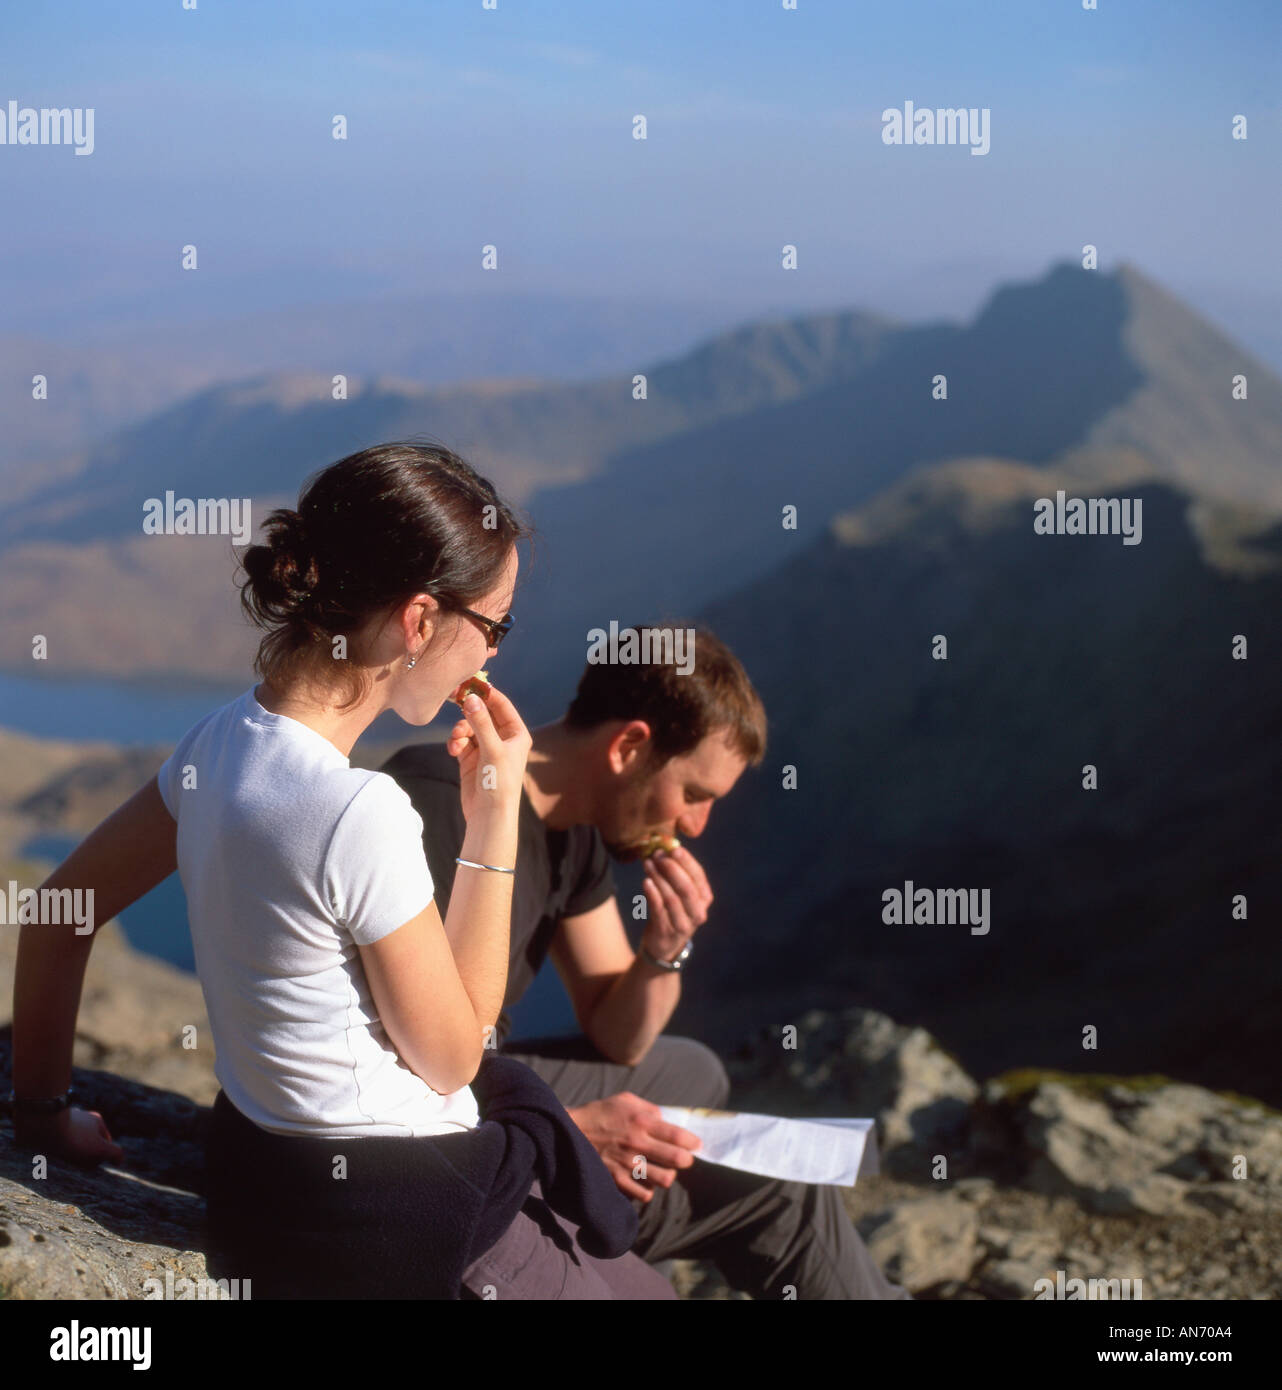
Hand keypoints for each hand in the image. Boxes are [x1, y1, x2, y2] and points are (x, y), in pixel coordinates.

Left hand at [15, 1105, 124, 1167]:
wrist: (43, 1124)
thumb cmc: (74, 1138)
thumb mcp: (100, 1148)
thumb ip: (114, 1153)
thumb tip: (119, 1160)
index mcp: (96, 1120)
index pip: (105, 1142)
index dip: (100, 1156)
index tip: (91, 1161)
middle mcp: (81, 1118)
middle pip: (87, 1143)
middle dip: (83, 1155)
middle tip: (75, 1160)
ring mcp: (64, 1121)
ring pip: (70, 1143)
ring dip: (67, 1153)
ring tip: (60, 1158)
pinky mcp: (48, 1126)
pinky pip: (54, 1142)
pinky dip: (53, 1149)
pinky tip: (49, 1155)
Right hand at [447, 680, 531, 821]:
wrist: (489, 815)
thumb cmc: (499, 782)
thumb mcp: (492, 749)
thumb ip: (480, 723)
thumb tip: (471, 699)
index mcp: (516, 734)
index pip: (501, 705)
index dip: (486, 693)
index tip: (468, 682)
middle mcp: (503, 739)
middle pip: (483, 714)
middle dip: (469, 710)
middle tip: (454, 698)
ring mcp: (486, 749)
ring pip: (469, 727)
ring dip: (460, 730)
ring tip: (456, 740)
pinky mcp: (471, 759)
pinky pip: (461, 741)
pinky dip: (456, 743)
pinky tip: (453, 750)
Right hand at [568, 1092, 700, 1201]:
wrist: (569, 1132)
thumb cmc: (600, 1113)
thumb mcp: (625, 1100)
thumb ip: (649, 1108)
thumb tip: (667, 1120)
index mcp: (642, 1122)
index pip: (678, 1136)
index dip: (693, 1143)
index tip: (695, 1145)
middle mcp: (638, 1144)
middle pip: (677, 1160)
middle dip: (685, 1160)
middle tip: (682, 1159)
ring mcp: (628, 1164)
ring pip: (665, 1180)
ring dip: (667, 1175)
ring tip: (662, 1170)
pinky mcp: (617, 1180)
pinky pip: (645, 1194)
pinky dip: (649, 1189)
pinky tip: (644, 1180)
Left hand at [640, 845, 713, 960]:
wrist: (663, 945)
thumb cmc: (671, 911)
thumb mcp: (680, 894)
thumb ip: (675, 874)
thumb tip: (662, 847)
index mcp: (704, 898)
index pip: (698, 876)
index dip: (686, 861)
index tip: (673, 848)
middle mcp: (698, 912)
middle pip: (686, 888)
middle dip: (672, 868)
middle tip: (658, 855)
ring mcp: (683, 925)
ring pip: (671, 898)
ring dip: (658, 878)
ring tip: (647, 863)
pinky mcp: (666, 932)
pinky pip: (659, 910)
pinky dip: (652, 894)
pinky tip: (645, 881)